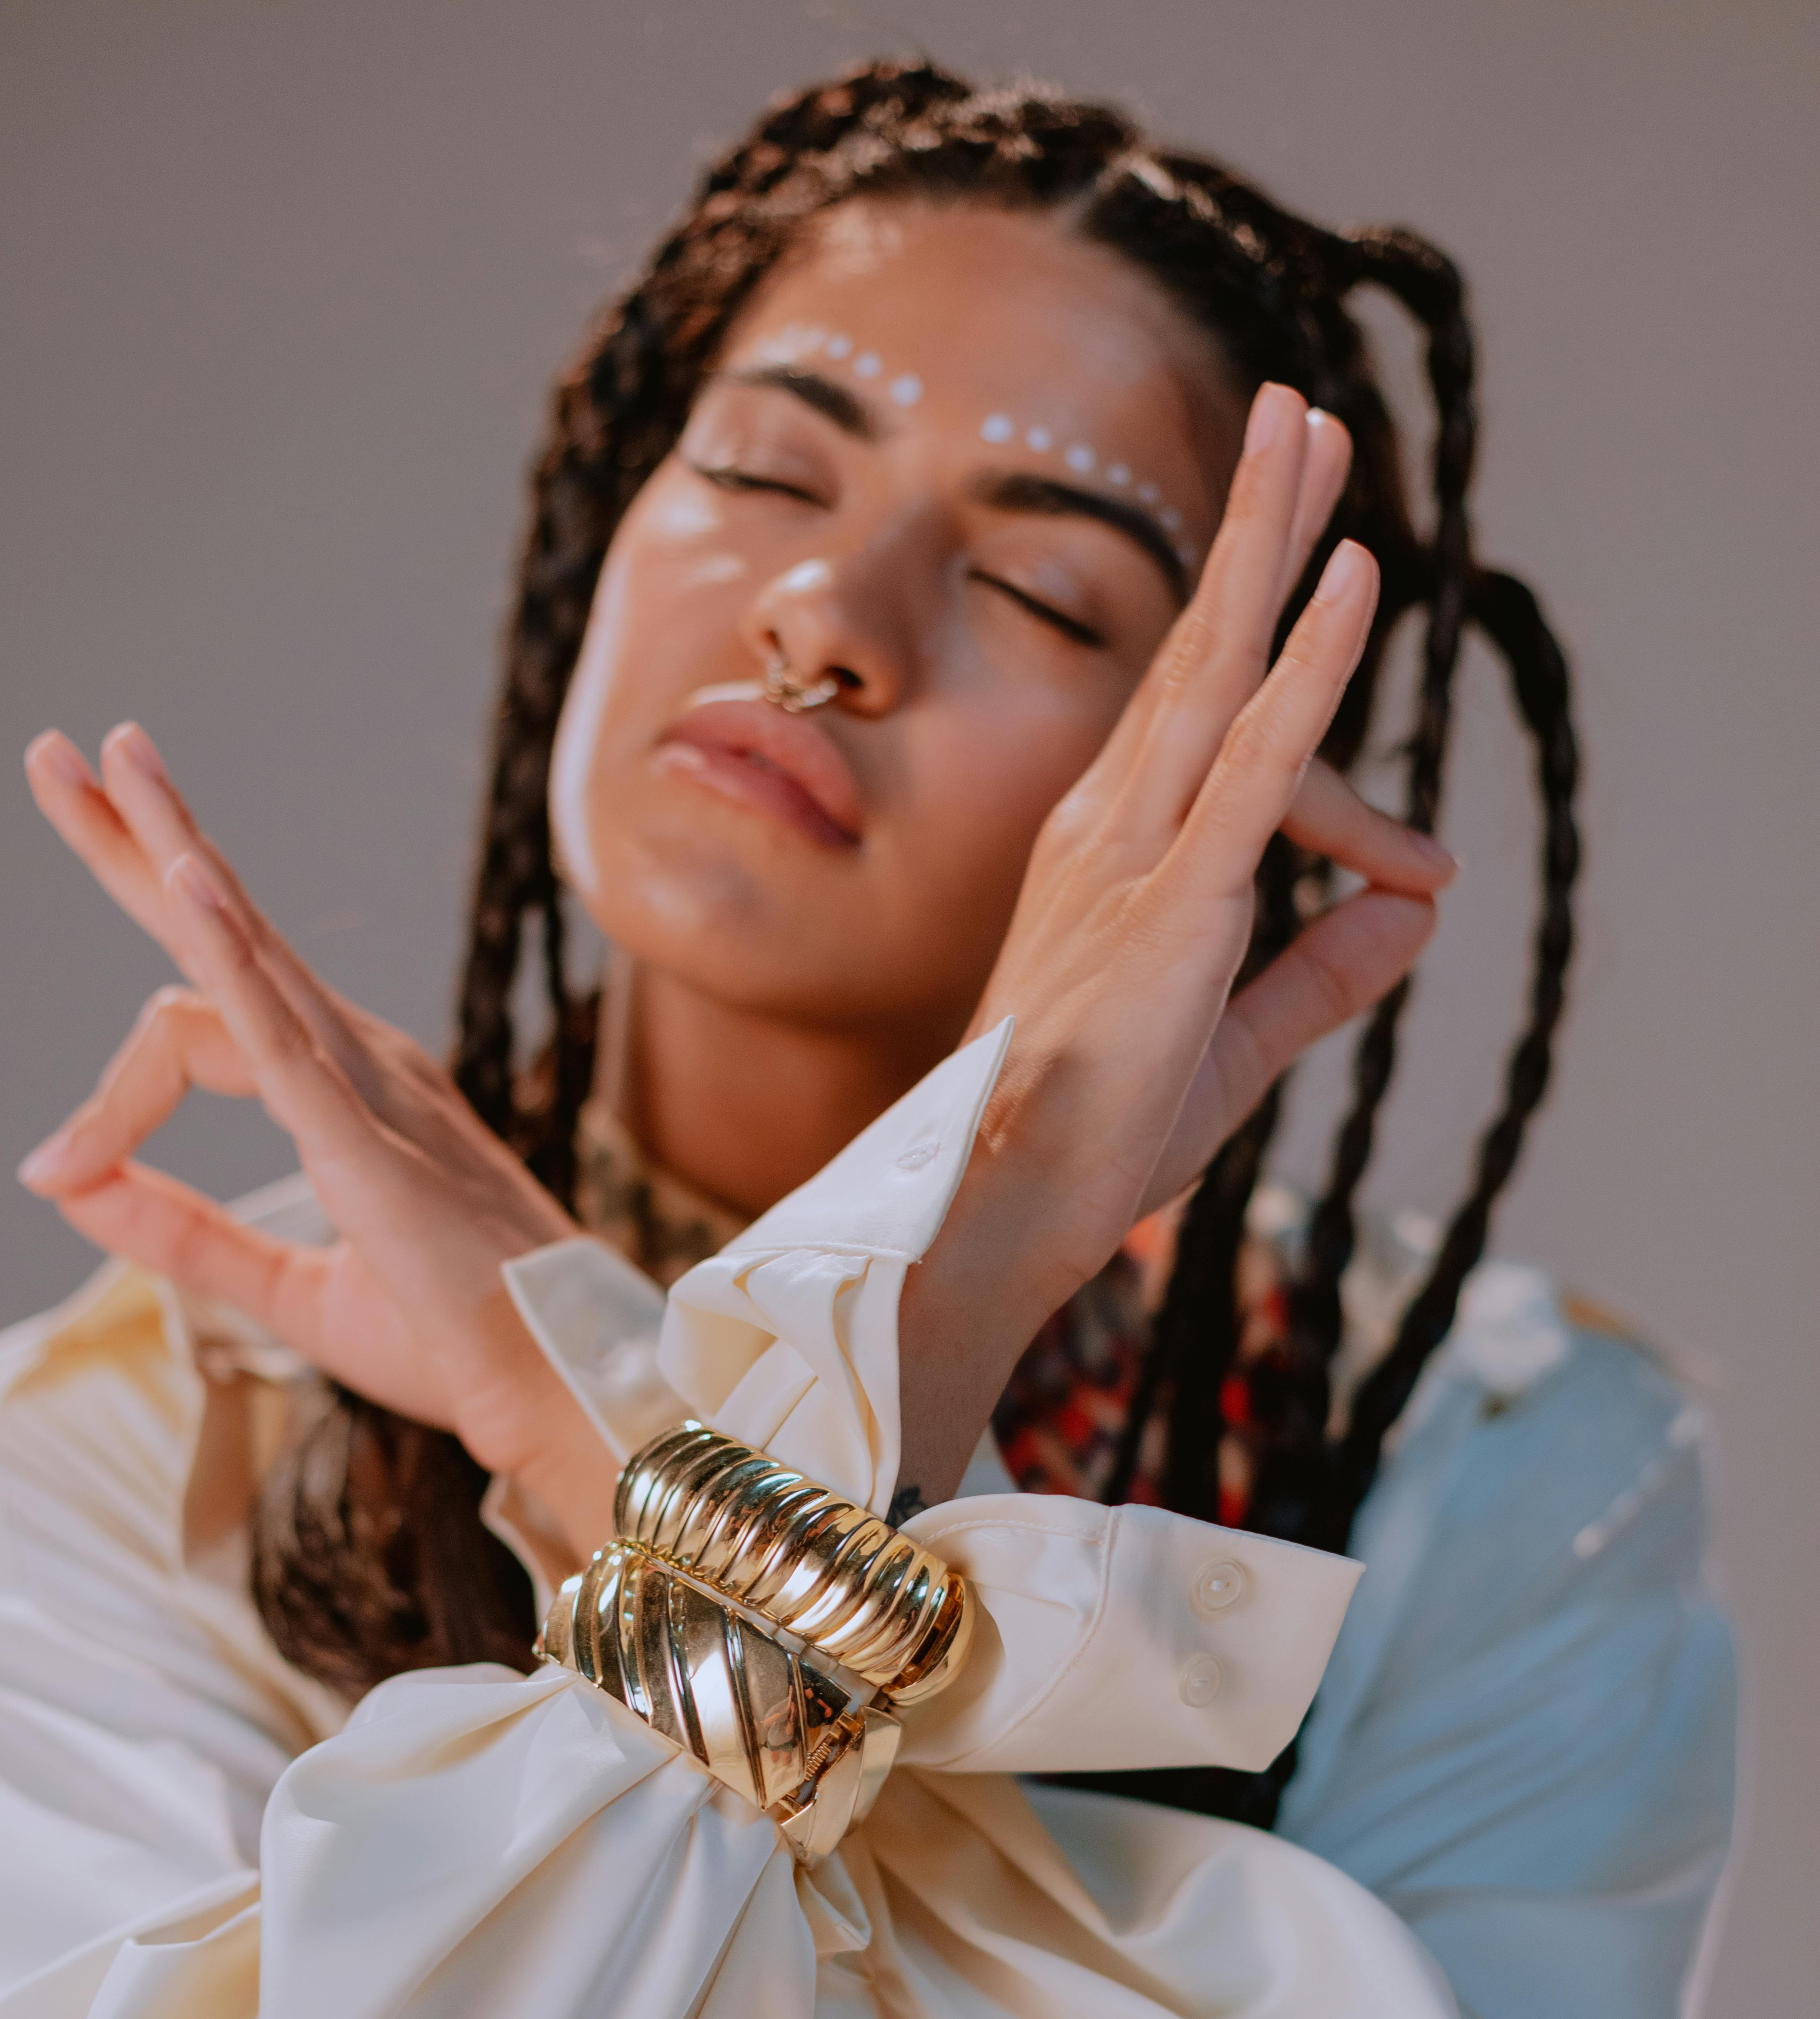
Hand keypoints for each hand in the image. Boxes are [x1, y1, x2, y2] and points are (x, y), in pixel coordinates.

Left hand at [16, 724, 616, 1560]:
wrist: (559, 1390)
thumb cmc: (458, 1342)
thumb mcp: (285, 1288)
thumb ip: (177, 1232)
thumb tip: (60, 1182)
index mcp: (351, 1093)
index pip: (198, 1033)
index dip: (109, 1096)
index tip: (49, 1167)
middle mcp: (363, 1062)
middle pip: (225, 928)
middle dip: (138, 838)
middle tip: (58, 755)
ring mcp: (374, 1088)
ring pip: (246, 949)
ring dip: (168, 853)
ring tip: (98, 766)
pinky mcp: (370, 1140)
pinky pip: (282, 1034)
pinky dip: (227, 957)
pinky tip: (184, 884)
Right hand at [898, 384, 1455, 1502]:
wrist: (996, 1210)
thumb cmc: (1090, 1140)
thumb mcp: (1236, 1044)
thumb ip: (1323, 972)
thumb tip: (1417, 911)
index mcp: (1114, 858)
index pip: (1223, 734)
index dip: (1306, 687)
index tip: (1375, 696)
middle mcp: (1112, 830)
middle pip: (1201, 646)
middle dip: (1256, 526)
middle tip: (1300, 414)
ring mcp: (1138, 856)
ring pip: (1220, 664)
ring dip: (1273, 542)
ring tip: (1314, 431)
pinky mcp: (1178, 900)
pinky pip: (1260, 759)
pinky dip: (1313, 667)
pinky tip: (1355, 580)